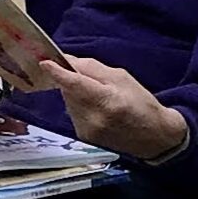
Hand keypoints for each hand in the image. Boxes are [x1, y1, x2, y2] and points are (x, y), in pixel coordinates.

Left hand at [37, 54, 188, 161]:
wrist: (153, 137)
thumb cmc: (141, 103)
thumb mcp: (122, 78)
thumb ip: (93, 69)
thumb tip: (68, 61)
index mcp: (107, 101)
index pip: (75, 85)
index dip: (58, 73)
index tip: (44, 63)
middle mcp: (94, 119)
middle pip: (69, 91)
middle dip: (72, 80)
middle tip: (88, 78)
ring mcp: (87, 131)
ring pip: (69, 102)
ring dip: (75, 94)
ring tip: (98, 96)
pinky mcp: (83, 138)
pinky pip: (73, 113)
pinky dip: (78, 106)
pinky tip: (95, 109)